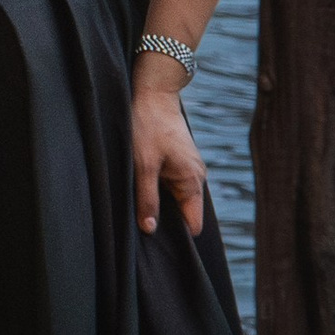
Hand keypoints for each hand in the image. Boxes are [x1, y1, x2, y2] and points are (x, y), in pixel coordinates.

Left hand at [132, 67, 205, 241]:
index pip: (194, 223)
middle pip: (184, 213)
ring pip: (175, 199)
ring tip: (139, 202)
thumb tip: (150, 230)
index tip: (157, 242)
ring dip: (159, 203)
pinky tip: (142, 186)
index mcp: (192, 181)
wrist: (154, 92)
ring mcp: (188, 169)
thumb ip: (147, 199)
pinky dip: (158, 190)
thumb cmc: (148, 126)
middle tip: (141, 221)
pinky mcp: (178, 162)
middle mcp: (195, 177)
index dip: (178, 236)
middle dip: (165, 220)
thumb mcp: (143, 165)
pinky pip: (171, 185)